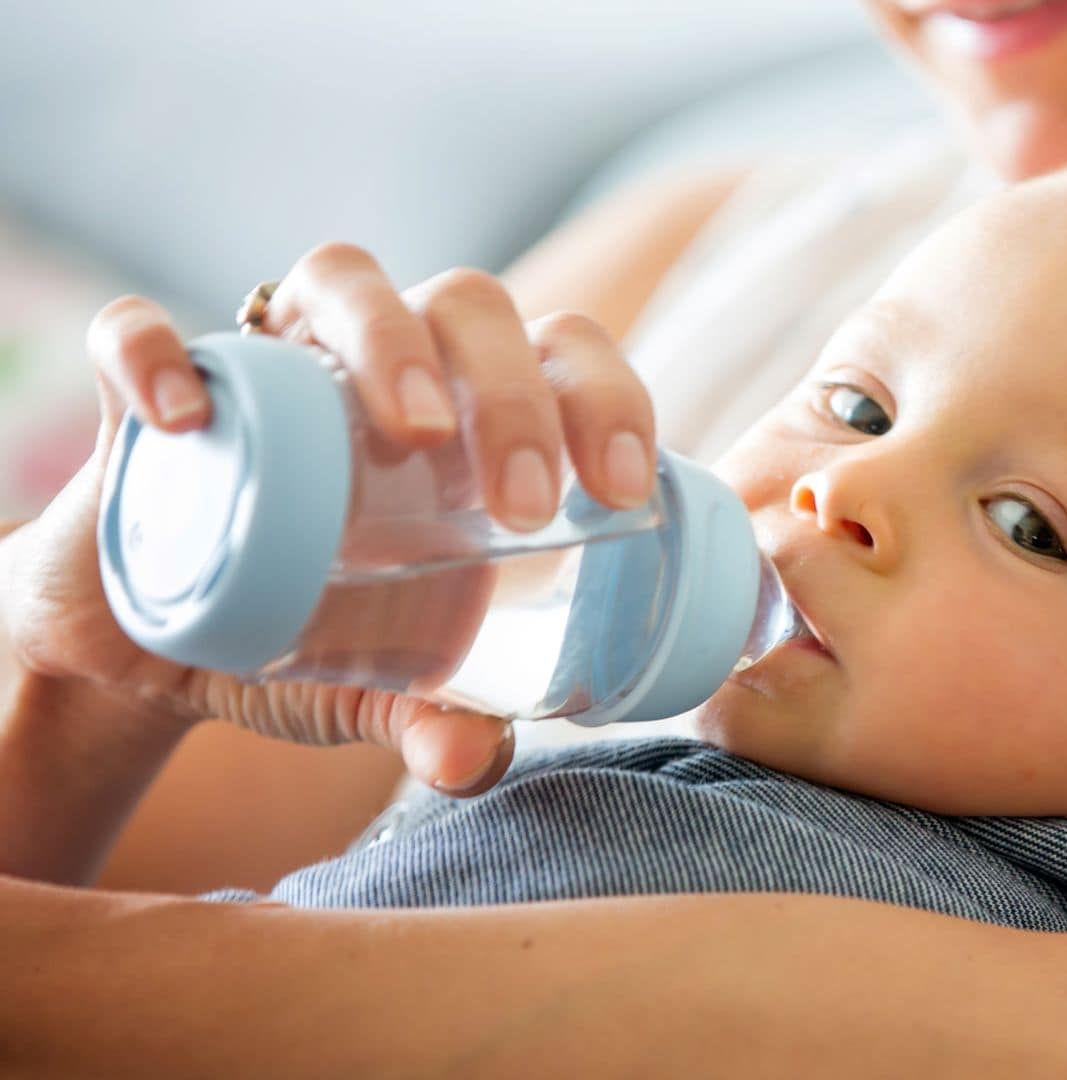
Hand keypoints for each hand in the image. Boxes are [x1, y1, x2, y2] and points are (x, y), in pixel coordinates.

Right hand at [1, 243, 657, 793]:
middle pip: (467, 305)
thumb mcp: (378, 688)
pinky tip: (186, 416)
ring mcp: (269, 359)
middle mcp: (383, 361)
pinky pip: (137, 329)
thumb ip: (432, 720)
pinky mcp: (142, 388)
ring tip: (411, 429)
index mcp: (469, 414)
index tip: (623, 490)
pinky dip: (156, 351)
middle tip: (525, 502)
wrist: (151, 649)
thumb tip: (474, 760)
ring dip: (387, 337)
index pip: (562, 354)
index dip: (606, 397)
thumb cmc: (303, 631)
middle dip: (512, 390)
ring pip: (339, 278)